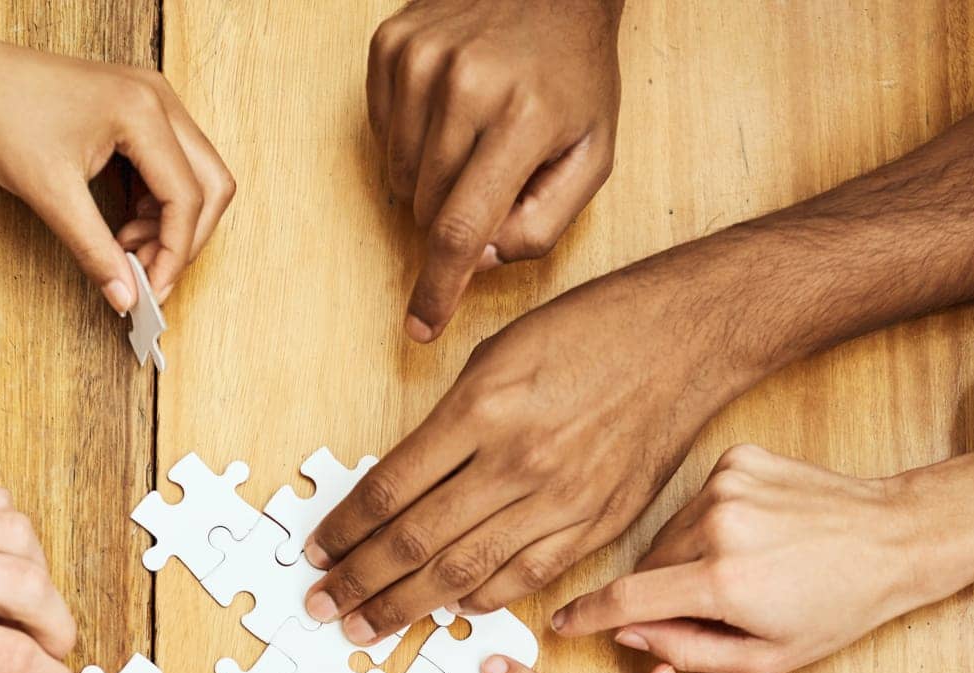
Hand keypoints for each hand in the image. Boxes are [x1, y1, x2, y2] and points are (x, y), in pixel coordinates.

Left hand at [0, 0, 233, 310]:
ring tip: (126, 252)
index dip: (175, 254)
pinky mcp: (135, 112)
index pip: (188, 197)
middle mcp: (157, 100)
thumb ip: (95, 251)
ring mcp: (149, 103)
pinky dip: (153, 206)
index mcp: (142, 111)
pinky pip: (167, 168)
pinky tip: (122, 229)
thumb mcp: (49, 194)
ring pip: (193, 179)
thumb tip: (125, 297)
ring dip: (168, 225)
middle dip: (185, 240)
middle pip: (210, 185)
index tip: (152, 292)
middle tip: (148, 277)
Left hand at [304, 266, 727, 640]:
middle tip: (321, 608)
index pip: (388, 491)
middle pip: (416, 542)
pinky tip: (447, 610)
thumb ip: (445, 426)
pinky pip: (524, 579)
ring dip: (406, 606)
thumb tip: (396, 488)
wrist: (687, 337)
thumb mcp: (496, 355)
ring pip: (464, 572)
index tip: (316, 554)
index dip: (343, 531)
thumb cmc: (589, 331)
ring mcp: (561, 501)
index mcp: (481, 410)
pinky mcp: (597, 525)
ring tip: (365, 627)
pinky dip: (478, 599)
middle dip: (359, 583)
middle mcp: (517, 462)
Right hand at [368, 0, 621, 339]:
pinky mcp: (393, 44)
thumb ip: (544, 224)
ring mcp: (422, 58)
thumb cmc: (574, 76)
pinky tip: (445, 113)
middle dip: (452, 217)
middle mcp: (467, 82)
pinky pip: (382, 135)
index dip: (438, 288)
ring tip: (471, 140)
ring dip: (429, 181)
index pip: (463, 228)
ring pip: (399, 177)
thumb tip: (480, 260)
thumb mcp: (592, 157)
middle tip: (490, 176)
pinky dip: (409, 141)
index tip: (419, 328)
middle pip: (427, 208)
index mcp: (525, 116)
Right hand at [553, 434, 973, 672]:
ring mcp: (726, 486)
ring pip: (667, 533)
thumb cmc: (837, 606)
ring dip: (683, 557)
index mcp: (724, 582)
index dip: (586, 616)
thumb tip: (629, 635)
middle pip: (646, 566)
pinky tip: (750, 534)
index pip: (626, 600)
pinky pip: (694, 502)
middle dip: (659, 591)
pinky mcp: (736, 460)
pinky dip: (708, 523)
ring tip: (738, 569)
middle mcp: (718, 525)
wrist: (895, 539)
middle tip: (707, 606)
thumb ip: (687, 653)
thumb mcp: (765, 659)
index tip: (561, 623)